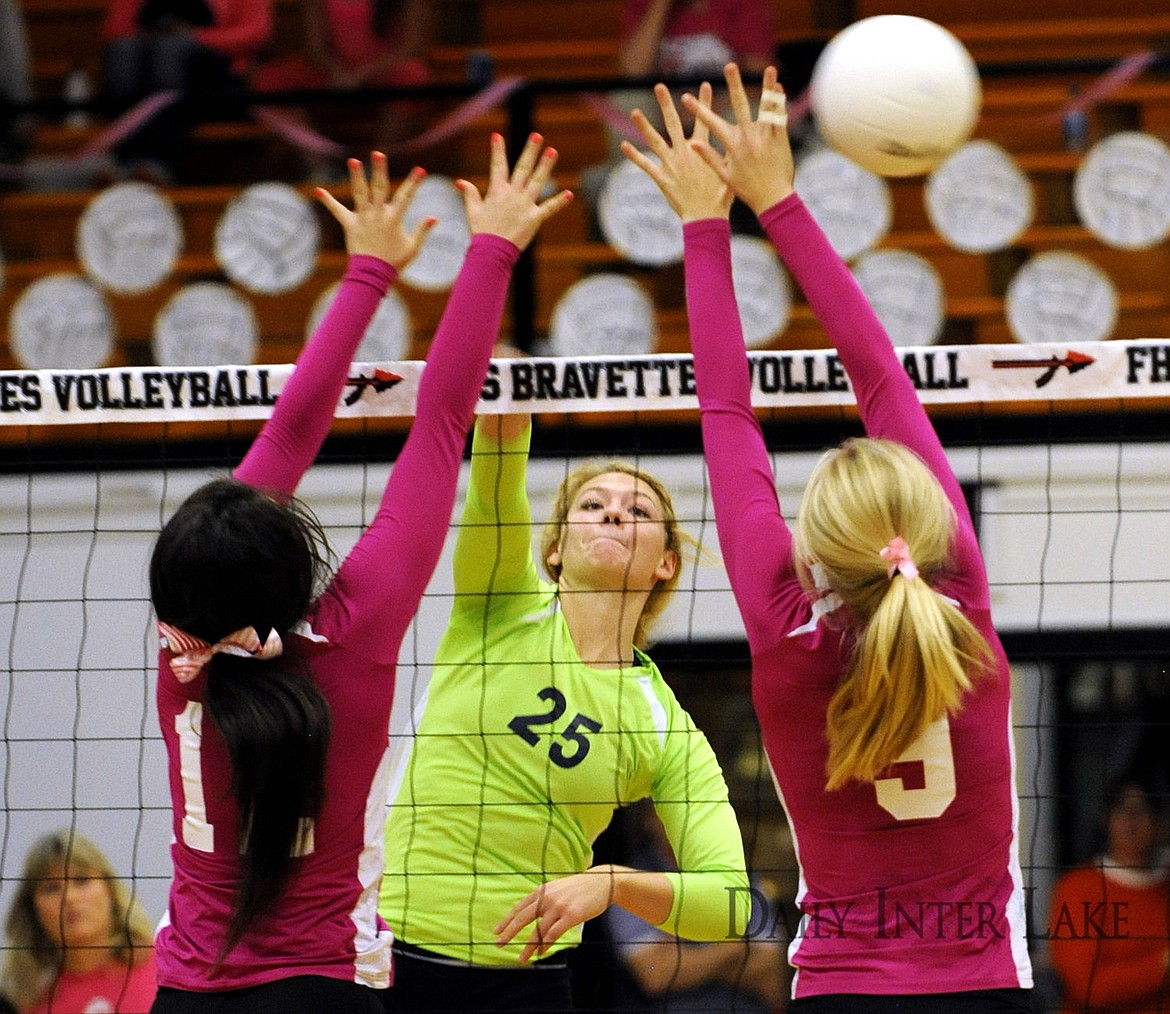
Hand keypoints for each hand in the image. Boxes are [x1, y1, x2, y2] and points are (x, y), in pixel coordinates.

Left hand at [315, 152, 435, 271]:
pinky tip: (318, 190)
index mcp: (394, 219)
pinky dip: (328, 201)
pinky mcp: (350, 225)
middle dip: (379, 170)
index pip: (406, 196)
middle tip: (378, 153)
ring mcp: (363, 219)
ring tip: (353, 160)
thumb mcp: (412, 247)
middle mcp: (378, 215)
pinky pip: (337, 211)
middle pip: (380, 188)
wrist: (373, 275)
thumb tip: (434, 217)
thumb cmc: (395, 262)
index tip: (421, 170)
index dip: (414, 182)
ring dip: (356, 176)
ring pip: (359, 193)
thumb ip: (422, 231)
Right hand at [457, 132, 572, 251]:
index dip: (497, 151)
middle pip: (522, 168)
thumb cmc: (481, 233)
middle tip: (537, 136)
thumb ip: (470, 194)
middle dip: (530, 151)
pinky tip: (569, 193)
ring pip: (537, 181)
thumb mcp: (473, 211)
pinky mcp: (534, 219)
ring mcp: (525, 205)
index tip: (497, 136)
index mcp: (497, 191)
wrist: (492, 252)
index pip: (497, 166)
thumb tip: (460, 181)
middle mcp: (512, 195)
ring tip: (553, 151)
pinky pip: (549, 208)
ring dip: (545, 166)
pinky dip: (559, 202)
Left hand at [494, 869, 616, 963]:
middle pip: (523, 917)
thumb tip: (529, 913)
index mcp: (543, 890)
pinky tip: (541, 952)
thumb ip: (544, 899)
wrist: (602, 882)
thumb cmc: (579, 888)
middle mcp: (548, 897)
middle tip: (498, 944)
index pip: (520, 907)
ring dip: (529, 947)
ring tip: (522, 959)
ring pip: (538, 931)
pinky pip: (554, 934)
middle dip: (509, 932)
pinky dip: (545, 945)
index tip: (496, 931)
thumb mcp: (558, 888)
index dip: (507, 920)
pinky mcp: (571, 916)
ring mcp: (559, 906)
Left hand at [620, 80, 732, 222]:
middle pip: (673, 123)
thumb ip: (726, 152)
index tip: (704, 85)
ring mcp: (672, 165)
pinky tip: (623, 145)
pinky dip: (634, 155)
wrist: (706, 217)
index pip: (703, 120)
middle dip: (666, 104)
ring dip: (644, 126)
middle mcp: (684, 153)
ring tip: (634, 111)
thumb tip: (736, 136)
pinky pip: (645, 165)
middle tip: (659, 86)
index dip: (704, 103)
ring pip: (655, 141)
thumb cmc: (720, 197)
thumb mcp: (728, 171)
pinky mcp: (662, 178)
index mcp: (701, 150)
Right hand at [683, 63, 795, 215]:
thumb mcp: (724, 175)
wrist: (772, 200)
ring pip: (766, 108)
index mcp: (733, 147)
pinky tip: (779, 87)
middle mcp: (749, 139)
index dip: (698, 110)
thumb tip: (692, 143)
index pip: (712, 123)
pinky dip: (779, 102)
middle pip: (740, 107)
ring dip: (767, 87)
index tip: (686, 97)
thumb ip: (709, 157)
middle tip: (730, 66)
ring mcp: (766, 138)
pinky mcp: (780, 140)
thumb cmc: (746, 189)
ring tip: (769, 68)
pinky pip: (780, 117)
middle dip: (734, 85)